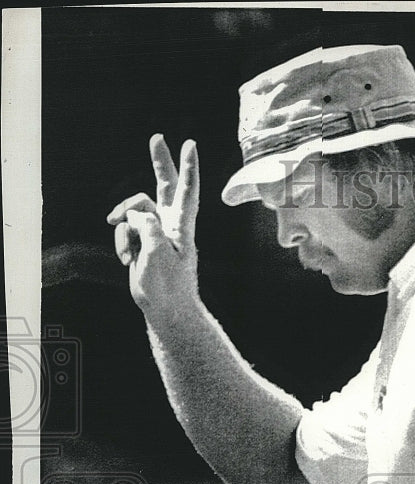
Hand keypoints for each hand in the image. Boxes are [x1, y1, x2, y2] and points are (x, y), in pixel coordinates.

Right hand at [107, 134, 199, 317]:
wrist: (165, 311)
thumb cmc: (168, 286)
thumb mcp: (157, 253)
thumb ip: (147, 226)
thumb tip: (135, 213)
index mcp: (181, 227)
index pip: (186, 192)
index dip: (188, 168)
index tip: (190, 144)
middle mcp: (170, 225)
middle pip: (164, 188)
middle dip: (160, 163)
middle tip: (157, 138)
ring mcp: (156, 233)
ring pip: (135, 212)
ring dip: (123, 225)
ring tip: (126, 250)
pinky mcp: (144, 244)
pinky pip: (127, 231)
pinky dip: (122, 242)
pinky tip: (126, 260)